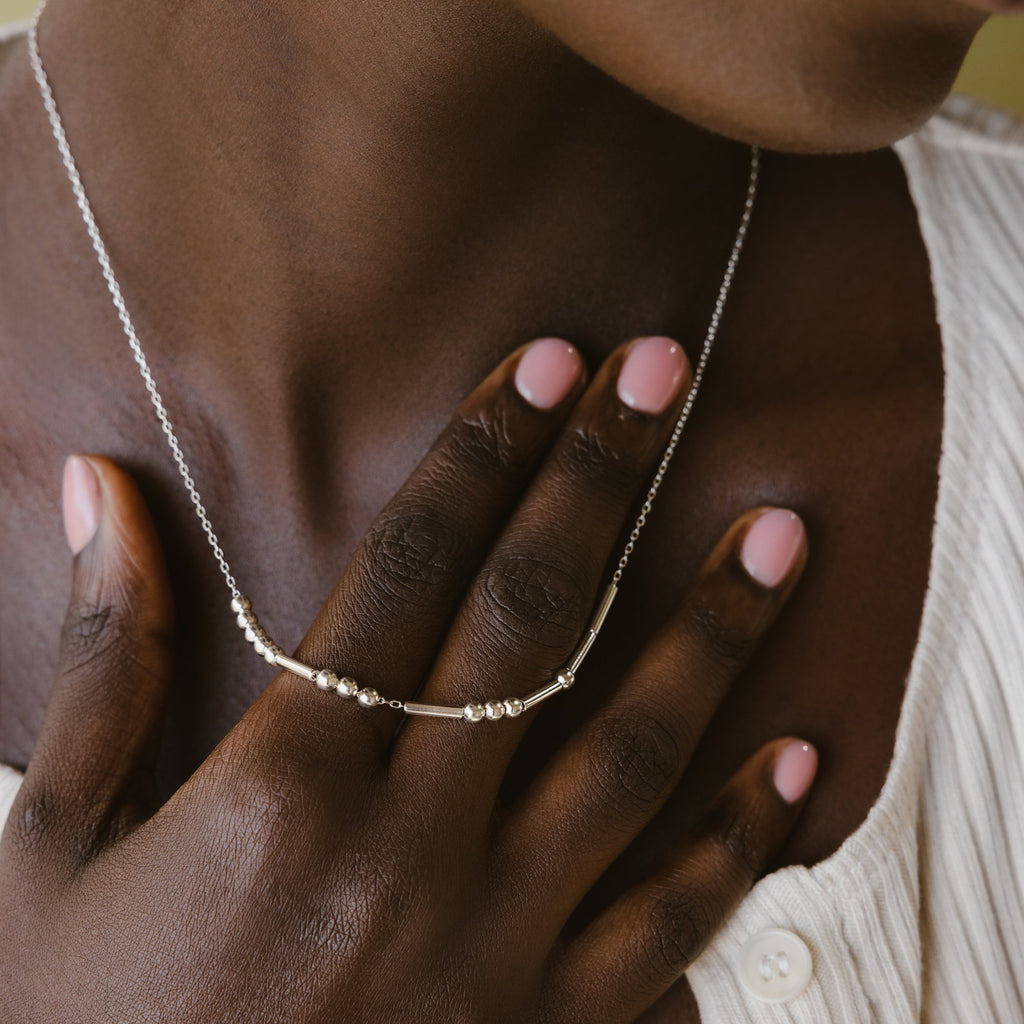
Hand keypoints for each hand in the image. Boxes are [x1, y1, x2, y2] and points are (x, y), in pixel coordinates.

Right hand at [0, 335, 814, 1022]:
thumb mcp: (52, 850)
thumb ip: (106, 661)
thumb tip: (99, 491)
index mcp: (279, 791)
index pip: (404, 572)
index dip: (478, 452)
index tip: (542, 365)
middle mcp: (402, 854)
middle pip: (529, 625)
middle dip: (600, 484)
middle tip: (662, 376)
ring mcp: (492, 949)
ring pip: (632, 757)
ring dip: (712, 633)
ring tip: (779, 533)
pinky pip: (669, 925)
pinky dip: (738, 840)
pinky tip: (794, 760)